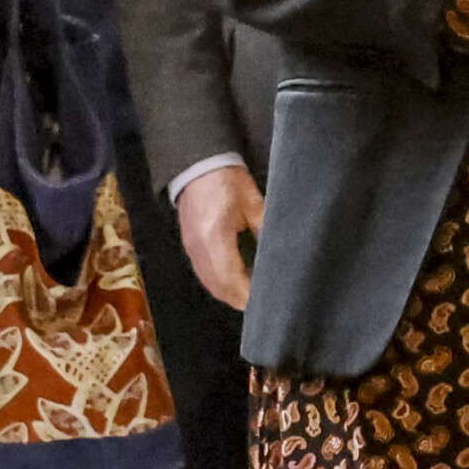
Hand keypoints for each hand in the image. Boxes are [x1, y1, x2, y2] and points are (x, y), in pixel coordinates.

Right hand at [173, 165, 261, 309]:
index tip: (267, 300)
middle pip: (220, 288)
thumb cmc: (227, 181)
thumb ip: (264, 230)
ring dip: (231, 293)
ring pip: (211, 284)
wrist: (198, 166)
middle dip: (241, 299)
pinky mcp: (190, 248)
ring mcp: (191, 250)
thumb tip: (279, 255)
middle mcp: (199, 249)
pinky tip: (238, 282)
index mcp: (215, 237)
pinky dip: (221, 284)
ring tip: (253, 295)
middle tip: (265, 302)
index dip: (248, 295)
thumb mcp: (253, 203)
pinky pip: (205, 275)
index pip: (231, 279)